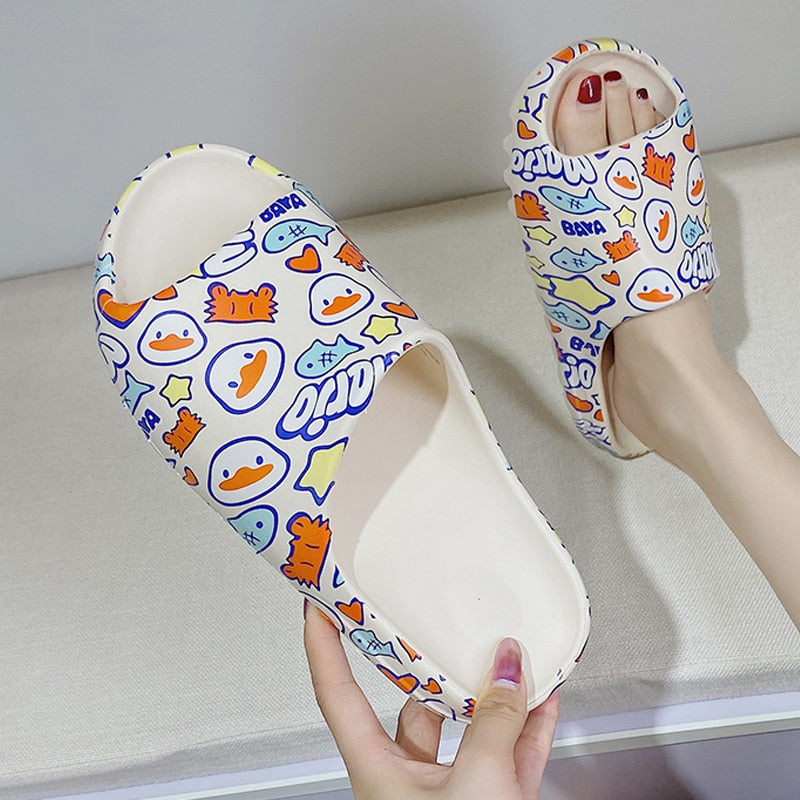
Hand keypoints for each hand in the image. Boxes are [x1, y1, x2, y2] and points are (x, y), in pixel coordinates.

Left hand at [303, 603, 558, 799]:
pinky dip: (527, 724)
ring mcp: (451, 789)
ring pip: (468, 725)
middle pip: (415, 701)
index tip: (320, 603)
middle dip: (435, 662)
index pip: (337, 691)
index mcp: (377, 769)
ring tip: (512, 655)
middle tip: (441, 620)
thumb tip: (511, 669)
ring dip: (494, 692)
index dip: (324, 644)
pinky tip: (543, 697)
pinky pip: (507, 751)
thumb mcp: (477, 783)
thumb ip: (496, 721)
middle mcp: (407, 776)